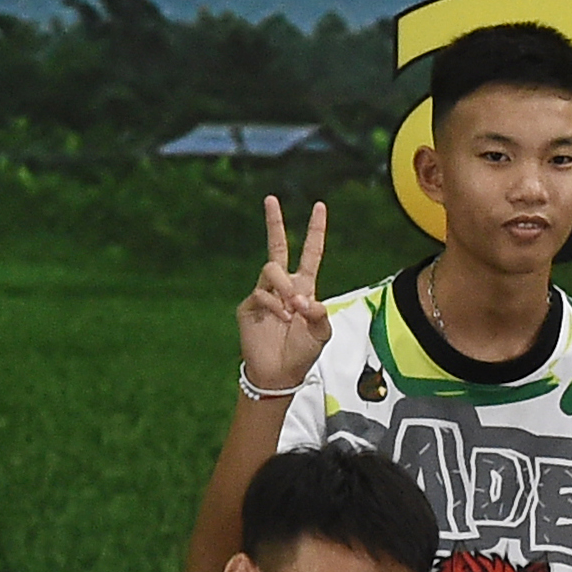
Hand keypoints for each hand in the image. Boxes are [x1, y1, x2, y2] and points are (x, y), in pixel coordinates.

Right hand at [238, 196, 332, 392]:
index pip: (311, 254)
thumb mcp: (322, 333)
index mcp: (305, 287)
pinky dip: (275, 305)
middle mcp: (284, 286)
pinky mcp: (249, 305)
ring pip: (271, 269)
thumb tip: (307, 300)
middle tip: (271, 199)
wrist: (280, 372)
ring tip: (293, 308)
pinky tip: (282, 318)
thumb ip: (320, 315)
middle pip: (277, 247)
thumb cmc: (303, 352)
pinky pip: (261, 293)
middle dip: (275, 222)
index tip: (319, 207)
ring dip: (285, 286)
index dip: (315, 231)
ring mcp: (265, 294)